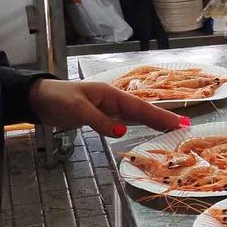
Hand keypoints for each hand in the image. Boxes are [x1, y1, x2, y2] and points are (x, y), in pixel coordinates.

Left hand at [28, 79, 187, 137]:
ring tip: (174, 128)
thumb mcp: (77, 109)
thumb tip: (122, 132)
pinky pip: (126, 121)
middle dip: (164, 118)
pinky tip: (147, 129)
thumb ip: (100, 121)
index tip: (180, 123)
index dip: (161, 116)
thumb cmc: (58, 99)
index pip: (140, 107)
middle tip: (186, 127)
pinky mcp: (102, 117)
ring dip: (155, 122)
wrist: (40, 100)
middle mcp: (114, 100)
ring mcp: (109, 109)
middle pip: (144, 111)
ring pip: (137, 116)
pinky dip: (139, 125)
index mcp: (111, 94)